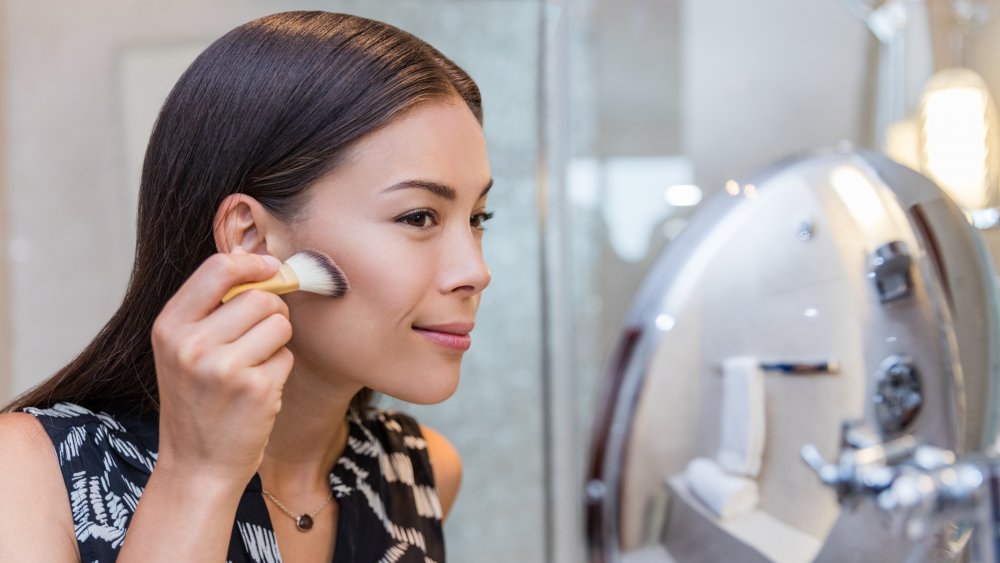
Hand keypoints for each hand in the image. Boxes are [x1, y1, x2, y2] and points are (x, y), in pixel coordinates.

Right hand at [151, 247, 292, 489]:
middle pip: (260, 296)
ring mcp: (222, 367)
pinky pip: (286, 356)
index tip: (271, 268)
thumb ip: (211, 308)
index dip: (254, 263)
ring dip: (277, 341)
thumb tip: (262, 263)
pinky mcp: (254, 388)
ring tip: (254, 365)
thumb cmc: (198, 401)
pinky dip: (279, 370)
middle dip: (272, 311)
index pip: (219, 268)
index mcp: (169, 326)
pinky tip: (257, 391)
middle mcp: (190, 344)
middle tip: (260, 336)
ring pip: (279, 323)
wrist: (198, 465)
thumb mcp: (182, 350)